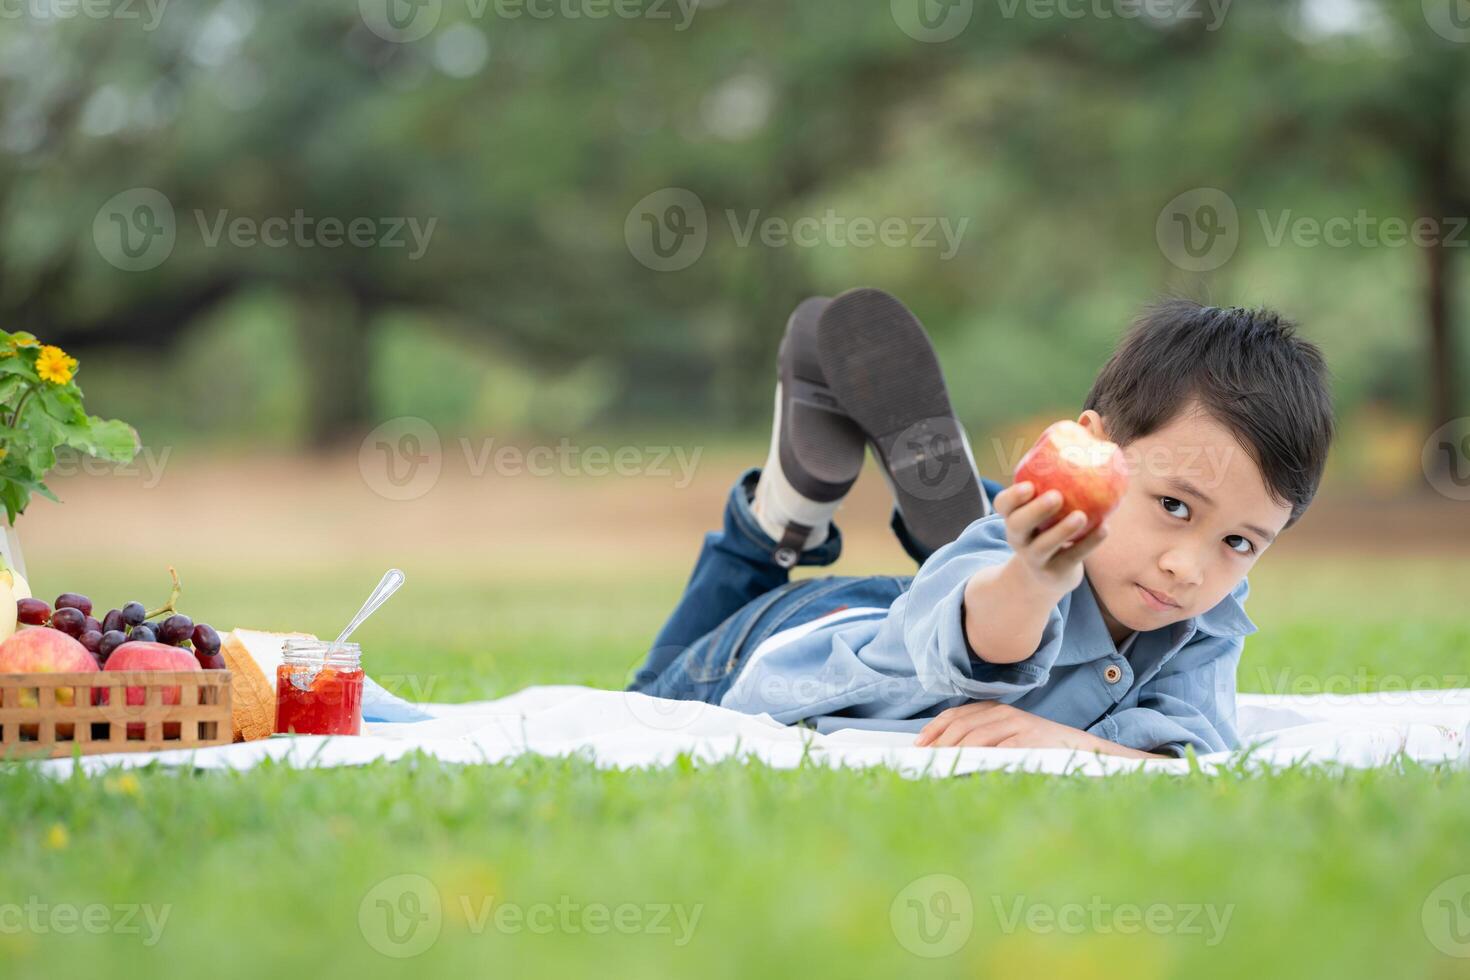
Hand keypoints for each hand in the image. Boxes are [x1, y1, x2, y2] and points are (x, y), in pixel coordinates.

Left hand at [915, 702, 1094, 748]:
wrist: (1075, 747)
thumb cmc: (1035, 745)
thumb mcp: (1004, 735)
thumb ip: (978, 738)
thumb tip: (943, 752)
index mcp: (994, 709)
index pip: (955, 715)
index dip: (934, 729)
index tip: (919, 744)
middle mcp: (1004, 713)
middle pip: (962, 726)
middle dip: (941, 744)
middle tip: (926, 760)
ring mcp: (1017, 725)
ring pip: (977, 737)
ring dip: (955, 753)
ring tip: (940, 766)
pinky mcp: (1029, 741)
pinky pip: (999, 750)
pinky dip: (980, 759)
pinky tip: (968, 768)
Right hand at [992, 481, 1108, 595]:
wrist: (1046, 576)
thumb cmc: (1050, 528)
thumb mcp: (1045, 510)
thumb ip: (1058, 478)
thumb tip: (1089, 426)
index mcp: (1014, 517)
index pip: (1002, 505)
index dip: (1012, 496)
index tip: (1029, 486)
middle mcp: (1018, 538)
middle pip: (1017, 525)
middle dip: (1035, 510)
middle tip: (1057, 496)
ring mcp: (1035, 559)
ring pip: (1043, 546)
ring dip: (1062, 530)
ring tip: (1081, 515)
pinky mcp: (1055, 573)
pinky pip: (1071, 558)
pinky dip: (1088, 544)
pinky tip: (1104, 529)